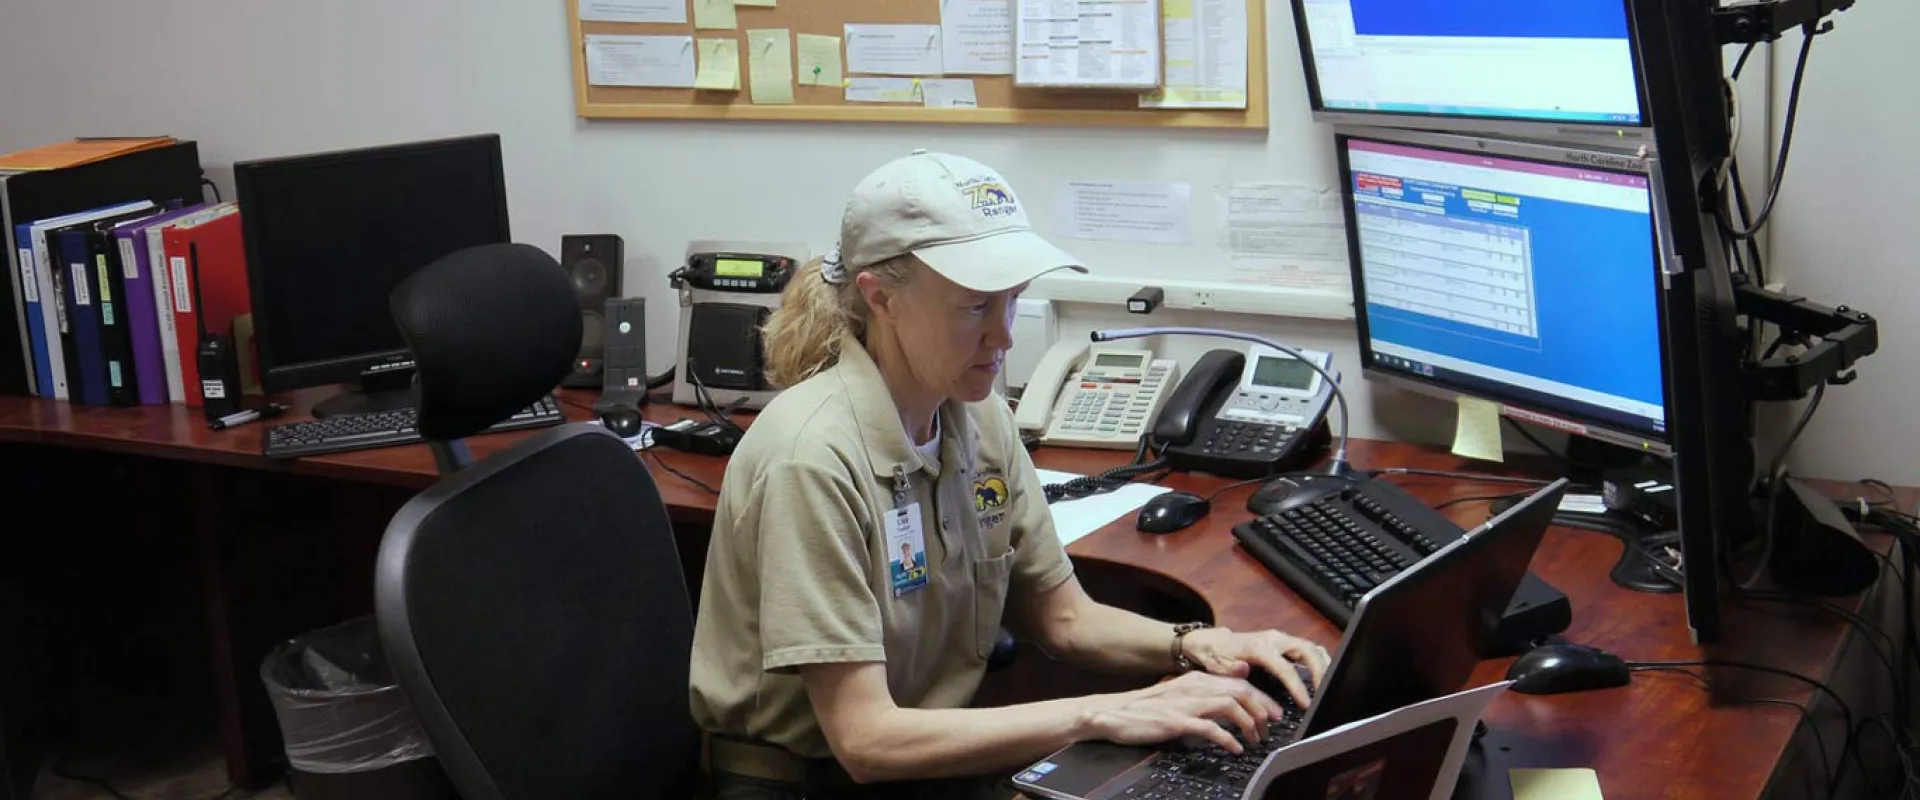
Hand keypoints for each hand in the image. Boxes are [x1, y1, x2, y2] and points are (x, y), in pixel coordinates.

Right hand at [1081, 672, 1284, 753]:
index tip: (1273, 713)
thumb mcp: (1179, 695)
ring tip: (1255, 740)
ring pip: (1231, 706)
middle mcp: (1195, 686)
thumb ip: (1203, 696)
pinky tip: (1235, 749)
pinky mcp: (1177, 721)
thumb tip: (1230, 703)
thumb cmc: (1146, 708)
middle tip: (1272, 726)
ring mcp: (1186, 703)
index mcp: (1197, 679)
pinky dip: (1228, 739)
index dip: (1262, 698)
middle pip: (1241, 691)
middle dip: (1263, 709)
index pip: (1239, 683)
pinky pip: (1211, 728)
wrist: (1113, 712)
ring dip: (1249, 724)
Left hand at [1179, 627, 1332, 708]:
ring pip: (1312, 647)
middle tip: (1325, 694)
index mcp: (1258, 647)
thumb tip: (1243, 669)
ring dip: (1323, 666)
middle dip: (1320, 672)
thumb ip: (1231, 669)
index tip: (1306, 704)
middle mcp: (1274, 639)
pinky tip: (1324, 677)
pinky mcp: (1285, 643)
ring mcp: (1281, 639)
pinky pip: (1309, 649)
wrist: (1214, 642)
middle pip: (1307, 650)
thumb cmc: (1217, 657)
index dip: (1297, 686)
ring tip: (1328, 687)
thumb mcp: (1218, 666)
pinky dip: (1320, 661)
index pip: (1285, 668)